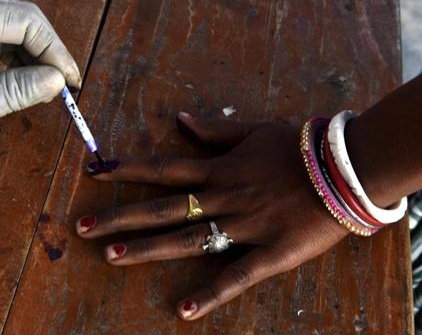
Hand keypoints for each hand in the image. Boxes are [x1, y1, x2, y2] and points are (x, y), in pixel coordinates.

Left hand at [0, 0, 80, 170]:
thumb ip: (17, 91)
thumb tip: (58, 81)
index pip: (24, 20)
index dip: (54, 48)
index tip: (70, 80)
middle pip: (21, 21)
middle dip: (47, 52)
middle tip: (65, 85)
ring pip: (12, 34)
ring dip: (34, 59)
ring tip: (50, 90)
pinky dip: (17, 65)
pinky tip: (28, 86)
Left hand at [75, 112, 349, 319]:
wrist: (347, 166)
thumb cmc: (299, 146)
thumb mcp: (253, 129)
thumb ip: (214, 129)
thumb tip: (179, 120)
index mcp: (218, 169)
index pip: (162, 169)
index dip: (126, 170)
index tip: (94, 171)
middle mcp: (222, 196)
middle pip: (161, 208)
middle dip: (120, 216)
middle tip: (82, 226)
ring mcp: (243, 225)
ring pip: (186, 238)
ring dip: (147, 249)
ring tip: (111, 257)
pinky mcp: (269, 252)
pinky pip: (236, 275)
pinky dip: (210, 294)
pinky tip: (184, 310)